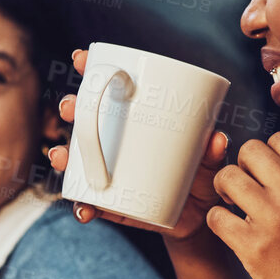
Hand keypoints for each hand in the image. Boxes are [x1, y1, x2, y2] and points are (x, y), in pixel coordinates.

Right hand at [45, 49, 228, 242]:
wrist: (197, 219)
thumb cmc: (200, 179)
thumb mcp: (208, 162)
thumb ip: (212, 152)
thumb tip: (217, 139)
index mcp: (136, 120)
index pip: (111, 88)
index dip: (92, 69)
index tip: (81, 59)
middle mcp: (116, 142)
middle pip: (85, 118)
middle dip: (72, 108)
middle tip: (71, 107)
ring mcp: (108, 172)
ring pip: (77, 158)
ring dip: (63, 154)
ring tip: (62, 156)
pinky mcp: (109, 204)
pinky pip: (89, 203)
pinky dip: (82, 207)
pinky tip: (83, 209)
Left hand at [208, 133, 279, 278]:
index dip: (269, 153)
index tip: (268, 173)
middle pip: (250, 151)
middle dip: (243, 167)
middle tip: (246, 188)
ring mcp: (274, 220)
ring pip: (227, 178)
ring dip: (224, 190)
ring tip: (234, 206)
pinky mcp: (252, 247)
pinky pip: (216, 216)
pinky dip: (218, 221)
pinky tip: (231, 230)